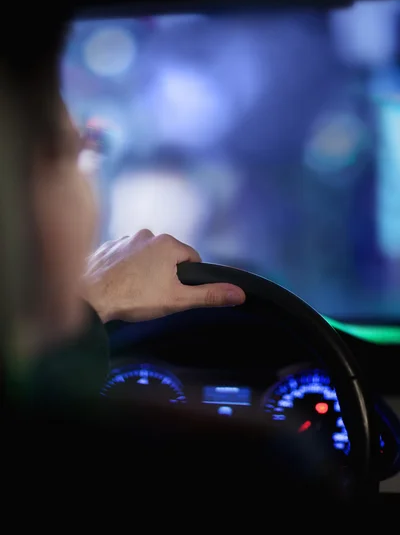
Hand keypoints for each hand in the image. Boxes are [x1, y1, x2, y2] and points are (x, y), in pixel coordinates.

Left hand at [82, 230, 245, 322]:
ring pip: (146, 256)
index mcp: (168, 243)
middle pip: (168, 256)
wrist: (88, 297)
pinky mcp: (107, 247)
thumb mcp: (177, 300)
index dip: (187, 279)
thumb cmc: (134, 297)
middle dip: (165, 274)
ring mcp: (125, 239)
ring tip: (134, 291)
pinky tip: (118, 284)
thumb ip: (209, 295)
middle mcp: (147, 234)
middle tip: (153, 295)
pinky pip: (124, 256)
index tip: (174, 293)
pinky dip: (125, 268)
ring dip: (144, 270)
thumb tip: (239, 293)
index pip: (192, 259)